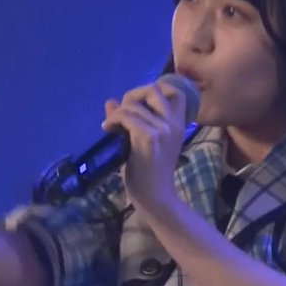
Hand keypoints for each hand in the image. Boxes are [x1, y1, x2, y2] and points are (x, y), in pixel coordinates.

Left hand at [100, 79, 189, 216]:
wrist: (155, 197)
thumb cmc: (150, 173)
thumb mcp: (145, 143)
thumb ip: (133, 121)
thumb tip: (111, 101)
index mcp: (179, 125)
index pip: (176, 92)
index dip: (156, 88)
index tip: (140, 101)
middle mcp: (173, 123)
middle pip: (153, 89)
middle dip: (133, 95)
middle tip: (122, 112)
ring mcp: (162, 129)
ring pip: (134, 104)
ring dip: (118, 112)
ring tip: (111, 126)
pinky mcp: (148, 137)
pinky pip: (126, 116)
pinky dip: (112, 120)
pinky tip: (106, 129)